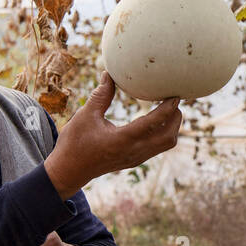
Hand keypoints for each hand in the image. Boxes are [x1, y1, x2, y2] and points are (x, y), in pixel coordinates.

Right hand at [44, 71, 181, 199]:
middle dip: (176, 118)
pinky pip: (157, 147)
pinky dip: (163, 133)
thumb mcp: (85, 116)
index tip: (176, 95)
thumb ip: (101, 95)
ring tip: (169, 108)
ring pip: (165, 144)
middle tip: (174, 99)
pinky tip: (157, 120)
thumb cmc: (74, 143)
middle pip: (168, 137)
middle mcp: (133, 151)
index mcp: (122, 140)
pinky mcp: (134, 160)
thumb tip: (109, 74)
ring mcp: (136, 158)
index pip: (153, 124)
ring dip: (172, 126)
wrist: (69, 171)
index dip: (167, 109)